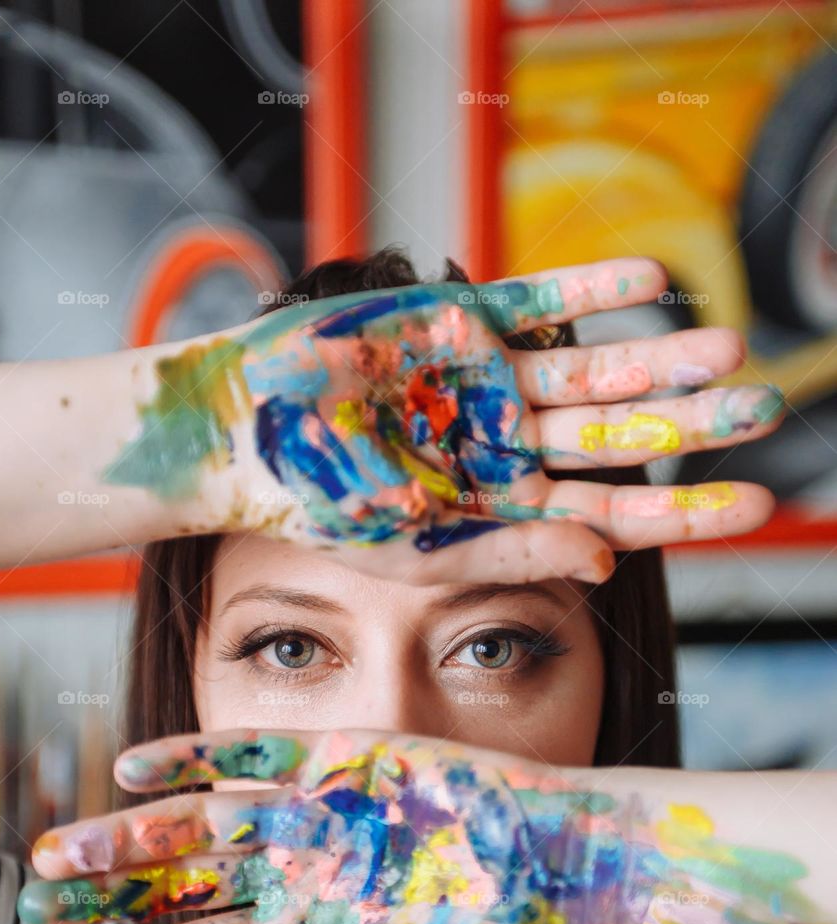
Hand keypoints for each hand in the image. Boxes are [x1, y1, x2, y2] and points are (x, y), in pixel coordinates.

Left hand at [21, 728, 626, 923]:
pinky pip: (249, 756)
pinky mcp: (336, 760)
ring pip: (201, 822)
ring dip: (131, 833)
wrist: (557, 878)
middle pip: (182, 885)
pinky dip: (192, 757)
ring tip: (61, 852)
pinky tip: (132, 769)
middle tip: (35, 905)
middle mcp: (294, 875)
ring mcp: (311, 815)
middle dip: (110, 899)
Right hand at [103, 257, 782, 583]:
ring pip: (592, 368)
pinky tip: (652, 278)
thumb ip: (515, 552)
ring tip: (727, 346)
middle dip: (690, 424)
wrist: (243, 432)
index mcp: (504, 507)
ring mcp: (488, 380)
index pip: (613, 511)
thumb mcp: (418, 549)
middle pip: (618, 436)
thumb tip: (611, 560)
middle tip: (765, 409)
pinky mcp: (459, 321)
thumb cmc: (320, 504)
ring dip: (657, 355)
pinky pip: (540, 303)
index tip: (754, 505)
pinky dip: (591, 291)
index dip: (684, 508)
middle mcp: (508, 444)